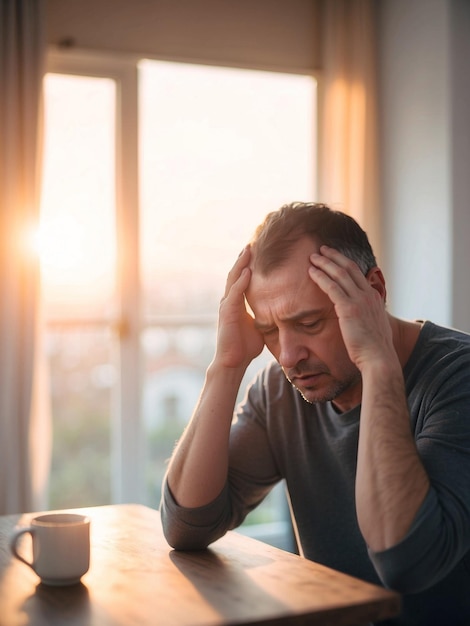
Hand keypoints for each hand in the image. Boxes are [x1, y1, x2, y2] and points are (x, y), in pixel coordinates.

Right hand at [215, 246, 264, 368]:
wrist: (232, 362)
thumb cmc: (245, 347)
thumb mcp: (259, 326)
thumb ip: (266, 316)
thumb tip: (282, 312)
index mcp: (236, 303)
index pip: (242, 278)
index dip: (248, 265)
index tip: (257, 251)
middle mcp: (229, 301)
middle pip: (236, 274)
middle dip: (244, 258)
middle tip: (252, 242)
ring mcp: (226, 306)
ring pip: (233, 279)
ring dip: (241, 264)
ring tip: (248, 249)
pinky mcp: (227, 314)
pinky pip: (234, 294)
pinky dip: (241, 282)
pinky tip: (248, 272)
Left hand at [308, 246, 394, 369]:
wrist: (378, 358)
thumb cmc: (374, 348)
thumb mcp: (373, 326)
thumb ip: (366, 316)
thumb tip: (359, 317)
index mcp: (373, 297)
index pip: (357, 273)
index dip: (344, 262)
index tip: (333, 256)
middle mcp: (368, 295)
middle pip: (348, 268)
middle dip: (333, 256)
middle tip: (321, 249)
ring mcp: (360, 300)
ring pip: (339, 274)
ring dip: (324, 263)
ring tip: (313, 257)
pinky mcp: (349, 308)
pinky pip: (332, 287)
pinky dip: (321, 277)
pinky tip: (311, 272)